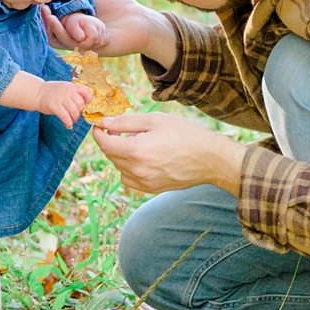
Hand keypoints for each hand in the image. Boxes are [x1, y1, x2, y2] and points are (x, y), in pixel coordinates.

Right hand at [33, 79, 91, 126]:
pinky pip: (65, 116)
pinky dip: (68, 123)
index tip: (85, 105)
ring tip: (72, 121)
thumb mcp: (66, 88)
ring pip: (74, 111)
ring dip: (75, 119)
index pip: (87, 91)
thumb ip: (75, 94)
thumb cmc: (54, 93)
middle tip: (76, 115)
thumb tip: (85, 105)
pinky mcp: (54, 106)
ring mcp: (61, 98)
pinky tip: (68, 126)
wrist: (38, 93)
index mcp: (72, 86)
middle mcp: (67, 91)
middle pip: (81, 104)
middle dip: (80, 112)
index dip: (89, 100)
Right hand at [42, 0, 170, 60]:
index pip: (51, 23)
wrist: (140, 19)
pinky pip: (83, 43)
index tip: (38, 4)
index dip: (43, 16)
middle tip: (44, 11)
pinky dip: (87, 30)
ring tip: (54, 18)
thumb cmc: (116, 5)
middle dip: (47, 24)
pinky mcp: (96, 49)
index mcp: (72, 23)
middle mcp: (75, 36)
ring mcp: (84, 44)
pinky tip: (94, 23)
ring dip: (59, 29)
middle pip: (53, 35)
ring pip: (64, 40)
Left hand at [87, 111, 244, 196]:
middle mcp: (137, 170)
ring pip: (119, 167)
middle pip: (110, 155)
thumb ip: (126, 122)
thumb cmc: (186, 134)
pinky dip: (129, 168)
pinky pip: (129, 179)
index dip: (98, 132)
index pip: (104, 143)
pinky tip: (144, 158)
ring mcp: (143, 182)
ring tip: (138, 142)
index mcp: (136, 151)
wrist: (210, 159)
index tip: (100, 124)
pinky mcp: (151, 189)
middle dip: (111, 140)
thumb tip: (104, 122)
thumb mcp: (155, 120)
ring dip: (121, 154)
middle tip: (121, 129)